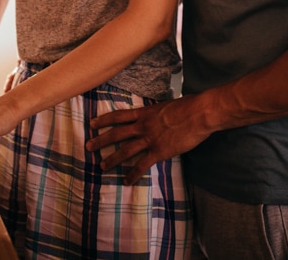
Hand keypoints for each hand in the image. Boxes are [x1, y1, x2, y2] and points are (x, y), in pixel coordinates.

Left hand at [86, 95, 209, 184]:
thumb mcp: (167, 106)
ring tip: (102, 166)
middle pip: (117, 133)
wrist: (199, 113)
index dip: (104, 120)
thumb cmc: (188, 106)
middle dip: (101, 140)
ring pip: (125, 150)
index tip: (92, 123)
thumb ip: (157, 113)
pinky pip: (142, 165)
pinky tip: (126, 181)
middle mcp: (143, 126)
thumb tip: (157, 115)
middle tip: (88, 146)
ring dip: (112, 159)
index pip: (119, 115)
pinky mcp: (159, 151)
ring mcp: (150, 139)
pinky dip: (133, 174)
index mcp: (145, 113)